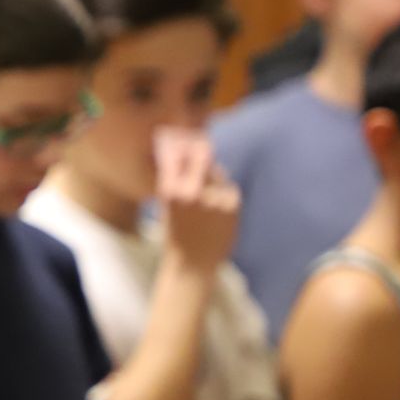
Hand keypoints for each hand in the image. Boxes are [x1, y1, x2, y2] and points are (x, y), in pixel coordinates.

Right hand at [156, 129, 239, 274]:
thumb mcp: (168, 205)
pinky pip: (229, 189)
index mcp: (169, 190)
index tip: (183, 136)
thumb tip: (185, 148)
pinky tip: (217, 213)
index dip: (180, 141)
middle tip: (201, 146)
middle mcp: (190, 191)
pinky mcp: (231, 204)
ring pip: (217, 173)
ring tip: (206, 202)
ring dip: (213, 181)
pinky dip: (224, 196)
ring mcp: (212, 197)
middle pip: (201, 156)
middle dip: (201, 150)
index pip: (176, 154)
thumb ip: (175, 179)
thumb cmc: (177, 233)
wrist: (192, 264)